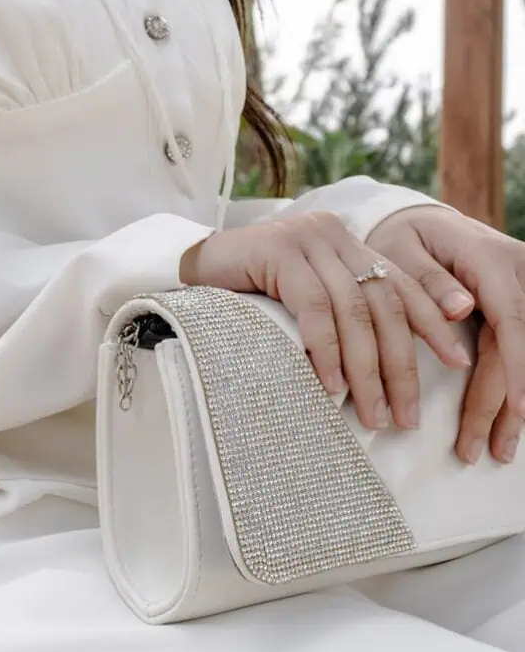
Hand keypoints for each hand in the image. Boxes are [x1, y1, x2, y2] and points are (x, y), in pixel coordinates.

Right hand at [180, 212, 469, 431]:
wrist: (194, 267)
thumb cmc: (251, 293)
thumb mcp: (309, 300)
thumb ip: (344, 315)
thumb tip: (383, 372)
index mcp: (350, 245)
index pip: (402, 285)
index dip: (432, 324)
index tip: (457, 361)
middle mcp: (336, 236)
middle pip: (384, 304)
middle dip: (400, 365)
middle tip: (405, 415)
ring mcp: (309, 239)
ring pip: (353, 311)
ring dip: (366, 370)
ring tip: (372, 414)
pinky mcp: (280, 251)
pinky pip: (314, 308)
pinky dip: (326, 351)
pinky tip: (331, 385)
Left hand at [368, 206, 524, 463]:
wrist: (423, 223)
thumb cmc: (404, 239)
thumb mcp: (400, 252)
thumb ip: (427, 281)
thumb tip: (461, 308)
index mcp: (490, 260)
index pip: (511, 320)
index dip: (516, 368)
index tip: (517, 409)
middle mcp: (517, 271)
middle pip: (519, 347)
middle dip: (503, 404)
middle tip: (477, 451)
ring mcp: (524, 286)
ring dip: (515, 404)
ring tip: (498, 449)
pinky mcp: (520, 302)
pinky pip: (520, 346)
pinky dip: (515, 384)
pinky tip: (510, 419)